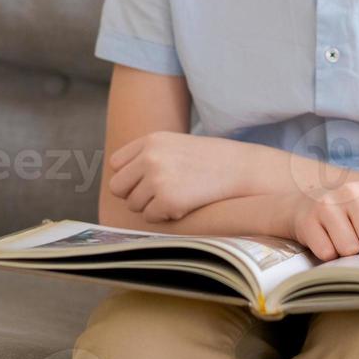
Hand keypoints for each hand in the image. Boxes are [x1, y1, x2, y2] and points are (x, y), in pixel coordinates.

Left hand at [107, 132, 236, 222]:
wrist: (240, 169)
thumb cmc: (209, 160)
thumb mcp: (175, 146)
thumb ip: (147, 157)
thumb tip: (121, 183)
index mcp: (151, 141)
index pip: (117, 164)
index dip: (130, 176)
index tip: (146, 180)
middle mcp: (150, 157)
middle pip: (118, 187)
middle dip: (134, 194)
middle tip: (159, 194)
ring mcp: (157, 179)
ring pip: (134, 205)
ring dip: (151, 206)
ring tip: (177, 196)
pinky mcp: (167, 201)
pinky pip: (150, 217)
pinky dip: (164, 216)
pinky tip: (184, 204)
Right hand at [285, 180, 358, 260]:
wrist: (305, 205)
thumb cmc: (351, 213)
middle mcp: (352, 191)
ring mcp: (327, 204)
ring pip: (350, 249)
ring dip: (348, 253)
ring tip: (342, 238)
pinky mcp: (307, 221)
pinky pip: (327, 253)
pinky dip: (329, 255)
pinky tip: (327, 241)